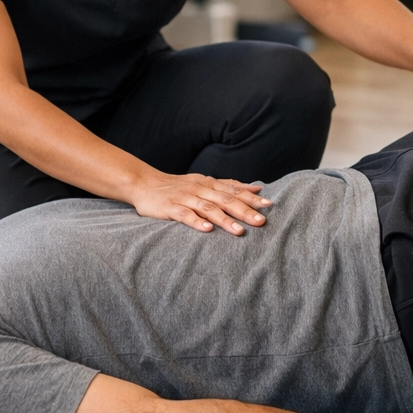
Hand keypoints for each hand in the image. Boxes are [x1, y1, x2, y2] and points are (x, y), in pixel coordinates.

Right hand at [131, 171, 271, 234]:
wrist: (144, 183)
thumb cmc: (178, 186)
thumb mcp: (204, 182)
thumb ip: (229, 185)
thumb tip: (256, 188)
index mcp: (209, 184)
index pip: (234, 190)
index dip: (251, 198)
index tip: (269, 206)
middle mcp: (199, 189)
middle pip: (225, 200)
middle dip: (244, 211)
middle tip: (261, 222)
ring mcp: (185, 198)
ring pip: (208, 208)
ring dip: (224, 220)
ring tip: (239, 231)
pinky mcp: (170, 207)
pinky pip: (184, 215)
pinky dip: (196, 221)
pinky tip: (207, 229)